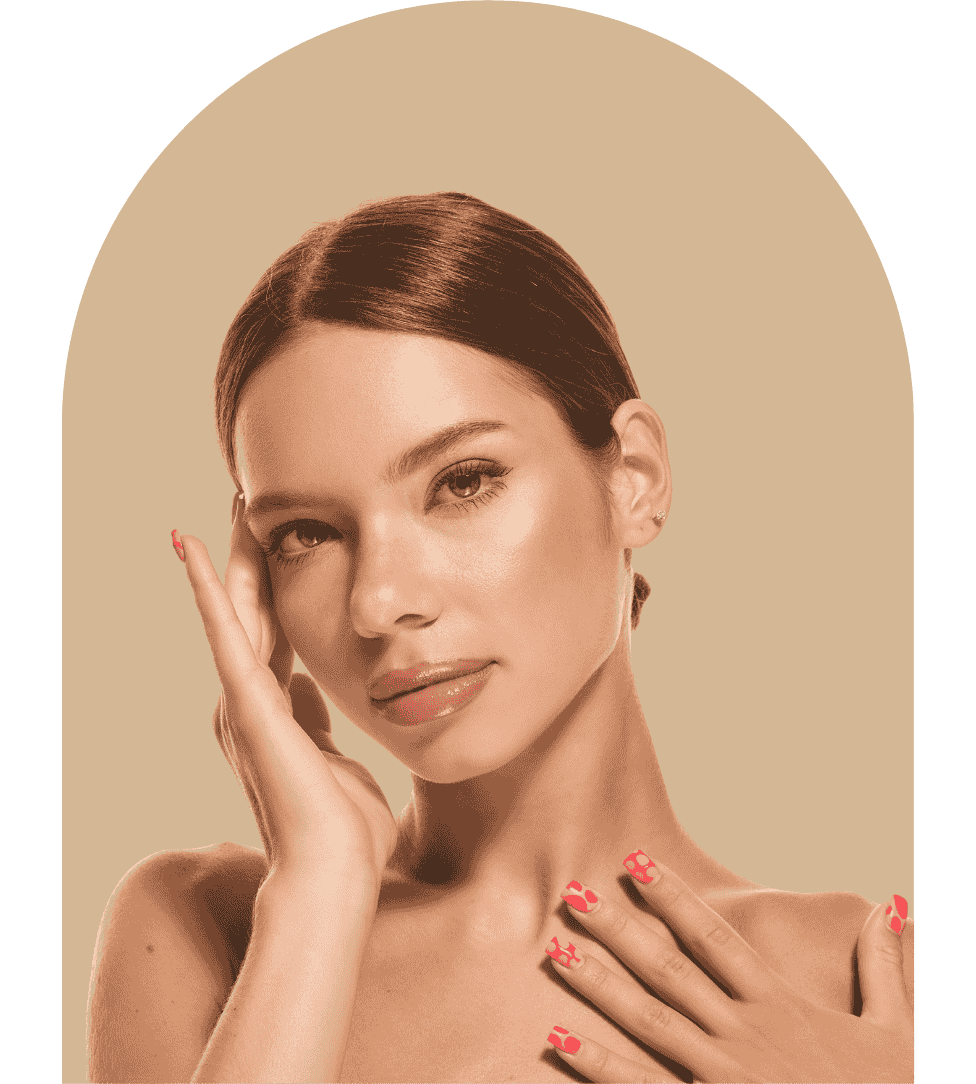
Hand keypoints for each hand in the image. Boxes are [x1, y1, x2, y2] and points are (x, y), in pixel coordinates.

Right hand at [172, 504, 396, 883]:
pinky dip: (208, 593)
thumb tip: (308, 687)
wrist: (334, 872)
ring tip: (232, 504)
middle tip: (248, 500)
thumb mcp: (332, 756)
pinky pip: (225, 638)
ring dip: (231, 556)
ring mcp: (242, 703)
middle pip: (250, 611)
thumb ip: (313, 718)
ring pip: (236, 612)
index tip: (278, 540)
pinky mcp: (246, 707)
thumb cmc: (341, 827)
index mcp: (273, 710)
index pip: (272, 631)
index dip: (273, 585)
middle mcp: (248, 702)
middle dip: (250, 555)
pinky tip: (194, 550)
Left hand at [543, 855, 912, 1082]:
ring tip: (555, 950)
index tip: (635, 860)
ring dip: (598, 985)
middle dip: (617, 929)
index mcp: (779, 1006)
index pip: (714, 938)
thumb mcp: (900, 1030)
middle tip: (571, 892)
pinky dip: (597, 1065)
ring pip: (647, 1021)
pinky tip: (558, 1038)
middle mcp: (742, 1036)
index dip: (673, 897)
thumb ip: (884, 966)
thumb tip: (890, 902)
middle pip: (668, 970)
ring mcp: (721, 1078)